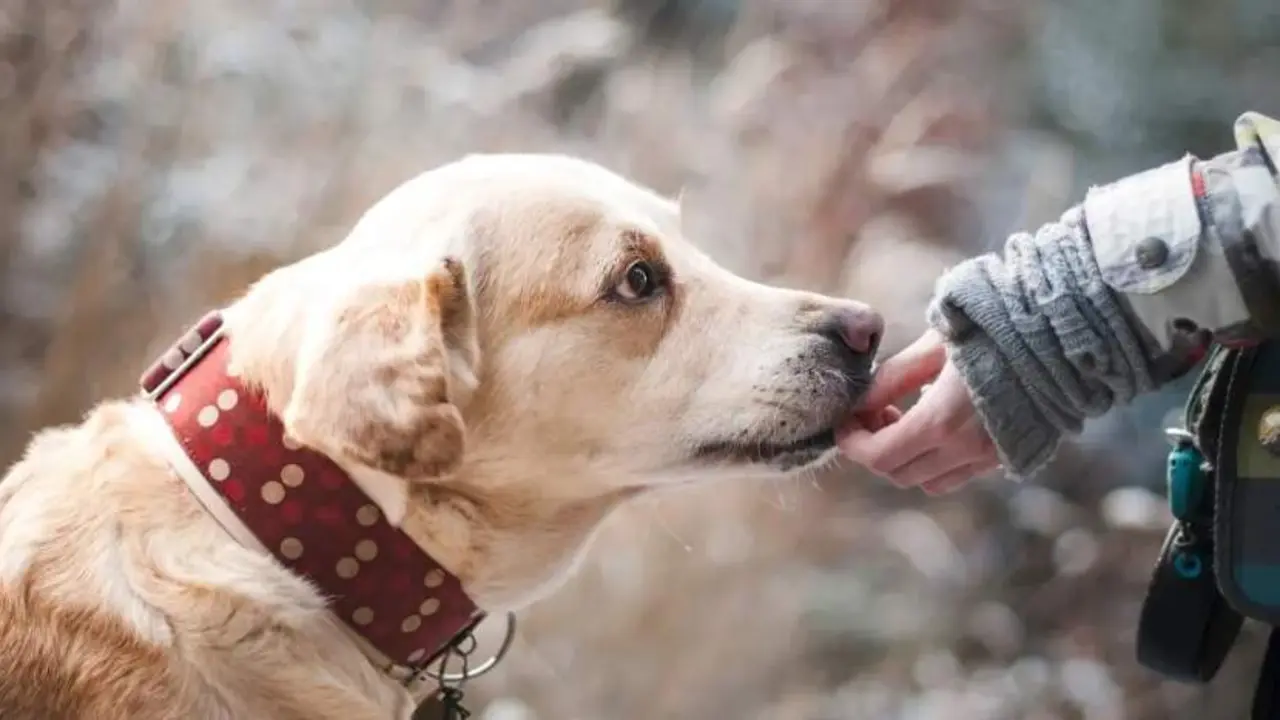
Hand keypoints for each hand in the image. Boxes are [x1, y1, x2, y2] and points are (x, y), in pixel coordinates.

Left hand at [839, 329, 1000, 494]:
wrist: (1062, 334)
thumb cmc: (993, 328)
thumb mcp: (934, 345)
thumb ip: (892, 378)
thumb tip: (860, 402)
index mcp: (942, 420)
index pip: (878, 456)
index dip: (852, 443)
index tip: (846, 420)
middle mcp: (965, 449)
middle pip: (898, 474)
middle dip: (875, 448)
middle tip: (875, 412)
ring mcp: (989, 457)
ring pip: (927, 481)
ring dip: (906, 458)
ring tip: (905, 416)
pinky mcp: (1007, 455)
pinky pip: (958, 475)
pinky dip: (935, 460)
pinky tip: (938, 423)